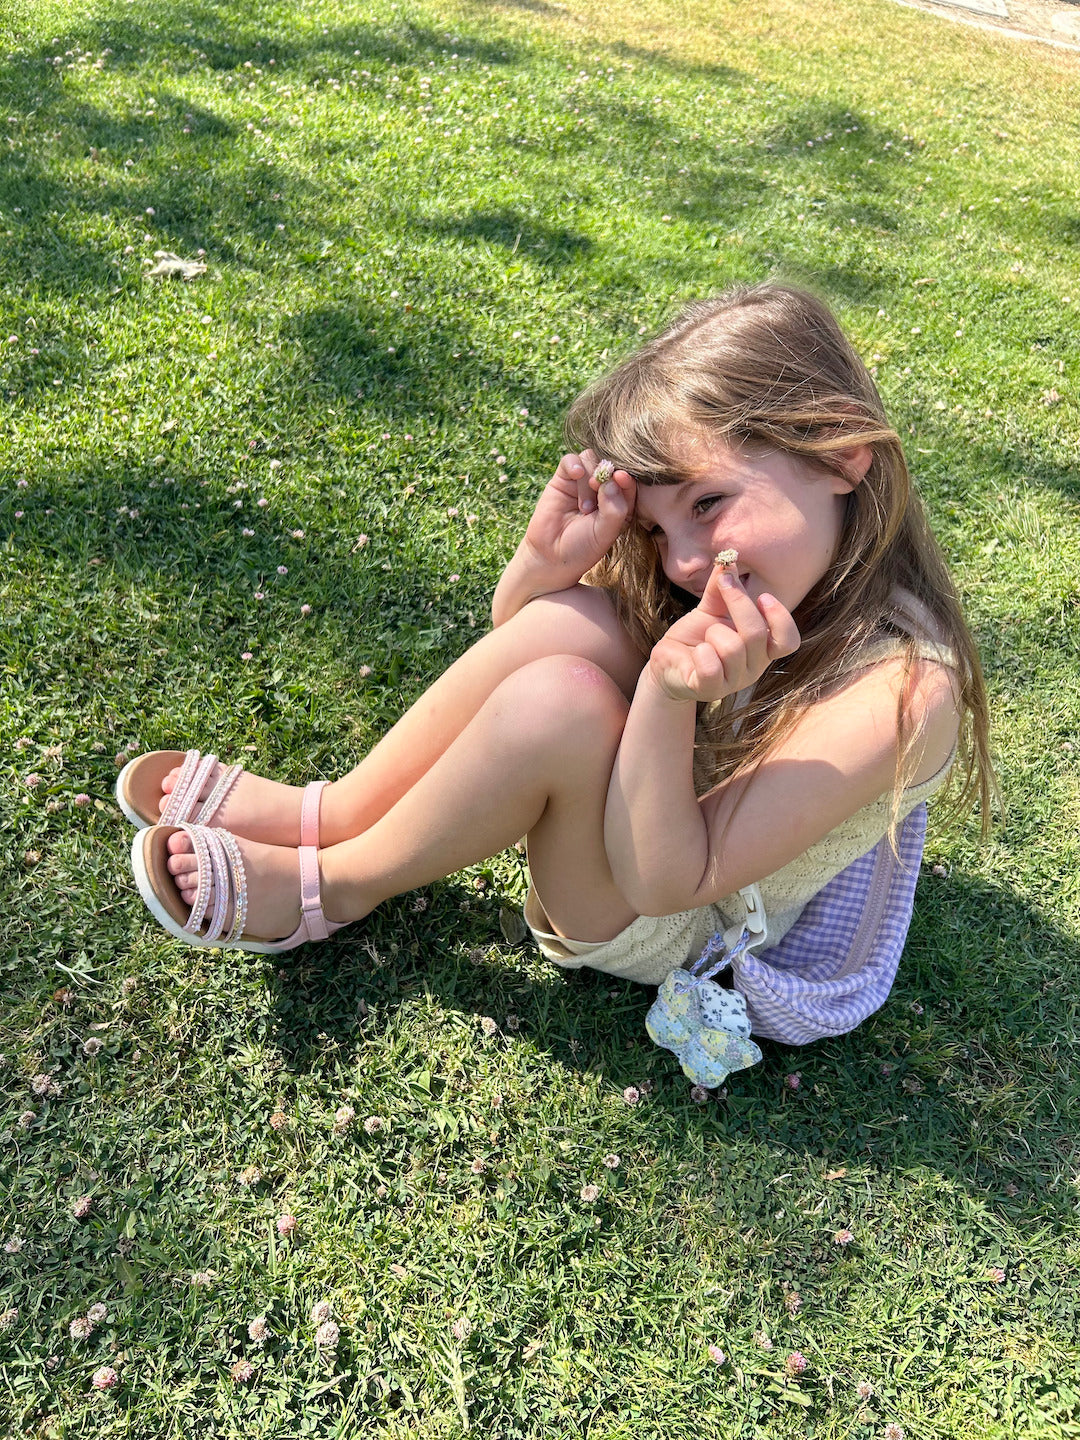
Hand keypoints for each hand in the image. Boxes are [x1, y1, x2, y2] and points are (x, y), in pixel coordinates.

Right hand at [519, 450, 635, 587]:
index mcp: (620, 502)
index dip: (626, 477)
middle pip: (610, 465)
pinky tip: (576, 475)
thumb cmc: (583, 548)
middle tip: (599, 489)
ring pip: (591, 460)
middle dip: (607, 474)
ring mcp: (582, 483)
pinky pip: (570, 460)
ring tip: (584, 507)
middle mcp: (603, 489)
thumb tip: (613, 479)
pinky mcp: (563, 479)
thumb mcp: (606, 532)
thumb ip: (614, 508)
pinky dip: (574, 463)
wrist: (551, 557)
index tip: (621, 478)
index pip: (628, 481)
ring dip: (589, 478)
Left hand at [647, 564, 800, 703]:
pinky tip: (696, 652)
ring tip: (705, 637)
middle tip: (724, 585)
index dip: (780, 618)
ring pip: (732, 648)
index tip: (762, 596)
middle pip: (757, 635)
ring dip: (713, 632)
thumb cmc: (695, 636)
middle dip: (739, 603)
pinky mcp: (709, 690)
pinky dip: (701, 653)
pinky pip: (711, 666)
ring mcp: (732, 683)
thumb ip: (722, 588)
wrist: (667, 663)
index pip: (788, 641)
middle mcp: (753, 669)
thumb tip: (728, 561)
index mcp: (761, 649)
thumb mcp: (710, 608)